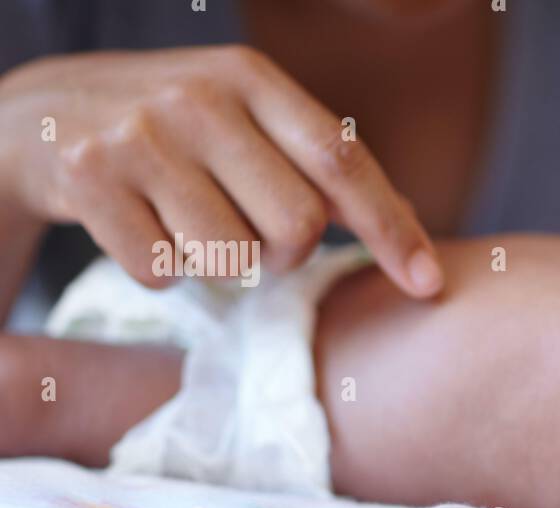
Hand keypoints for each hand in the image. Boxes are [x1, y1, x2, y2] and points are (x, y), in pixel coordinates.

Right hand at [0, 46, 441, 294]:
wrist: (36, 117)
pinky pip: (164, 273)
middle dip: (282, 253)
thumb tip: (411, 228)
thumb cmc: (170, 132)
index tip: (430, 286)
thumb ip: (319, 164)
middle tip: (248, 236)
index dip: (393, 230)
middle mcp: (197, 97)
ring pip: (230, 259)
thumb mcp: (244, 120)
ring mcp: (138, 135)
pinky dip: (160, 272)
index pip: (343, 162)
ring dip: (218, 267)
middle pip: (295, 226)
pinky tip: (137, 228)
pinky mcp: (87, 178)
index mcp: (249, 78)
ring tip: (186, 225)